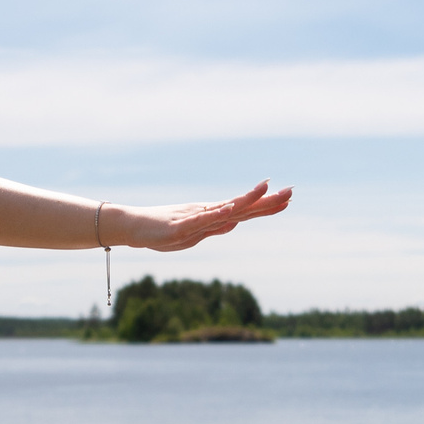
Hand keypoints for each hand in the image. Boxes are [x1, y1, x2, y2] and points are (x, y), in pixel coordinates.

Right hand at [106, 182, 292, 252]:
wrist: (131, 227)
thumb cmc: (161, 231)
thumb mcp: (193, 234)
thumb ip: (214, 228)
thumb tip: (234, 223)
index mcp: (211, 217)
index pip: (245, 210)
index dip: (266, 205)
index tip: (288, 198)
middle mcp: (207, 213)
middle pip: (242, 207)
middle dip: (267, 201)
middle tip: (292, 191)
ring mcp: (194, 219)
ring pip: (225, 209)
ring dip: (246, 200)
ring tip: (267, 189)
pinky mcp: (180, 227)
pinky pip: (201, 220)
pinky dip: (216, 215)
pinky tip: (230, 210)